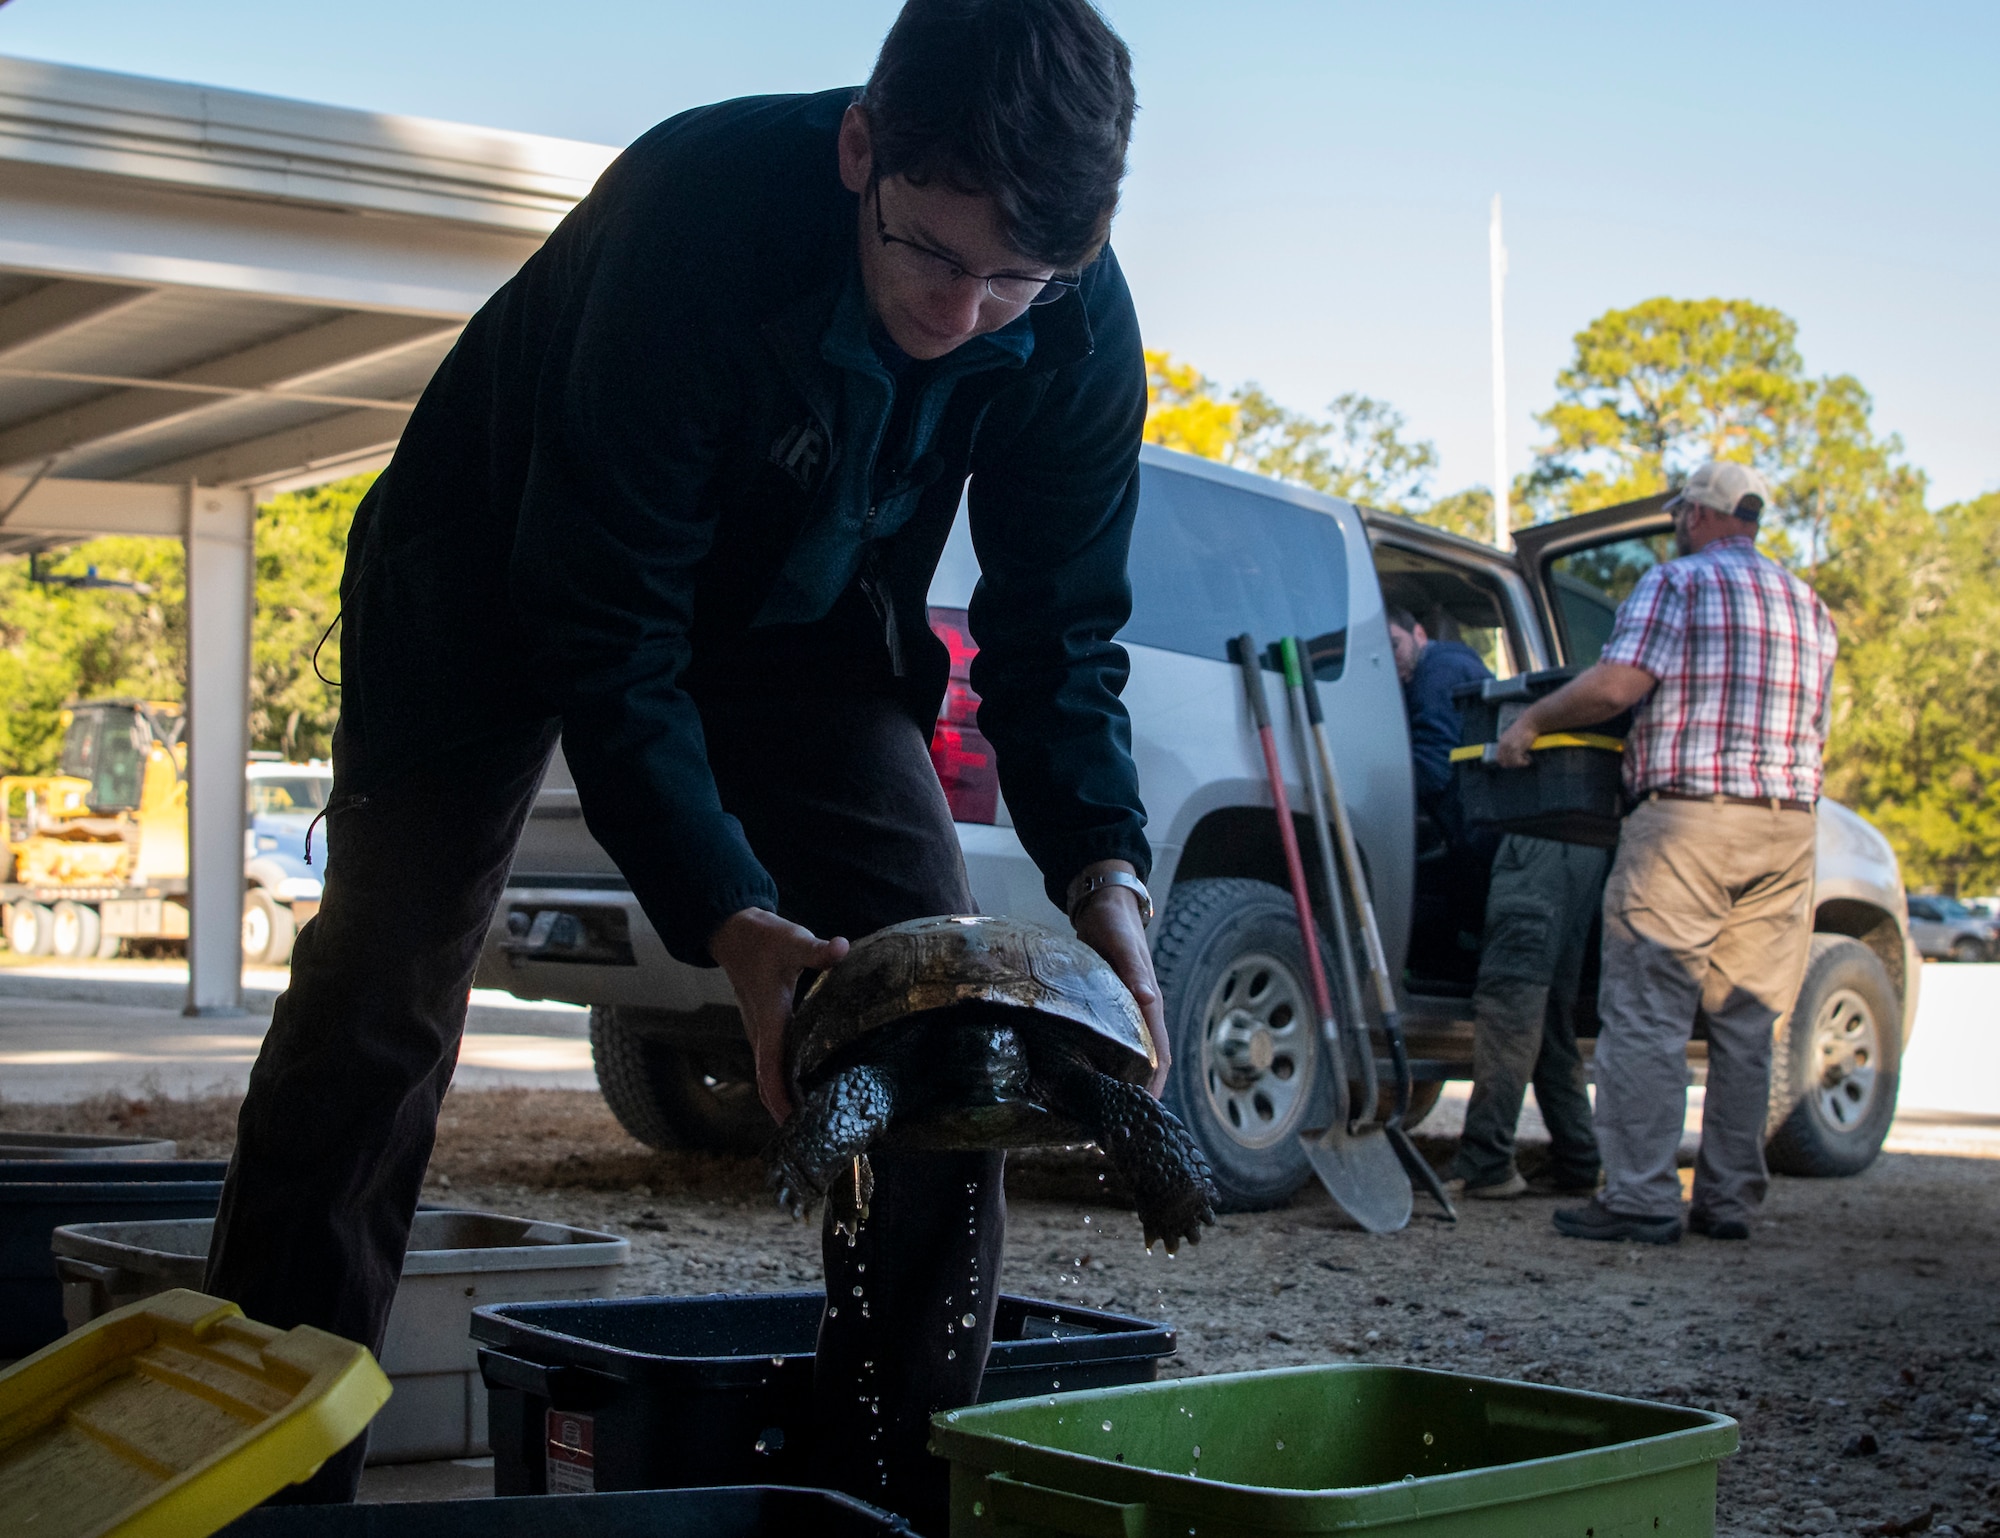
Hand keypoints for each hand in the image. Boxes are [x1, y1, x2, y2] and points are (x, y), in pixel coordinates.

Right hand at [709, 908, 848, 1121]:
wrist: (734, 933)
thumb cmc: (763, 939)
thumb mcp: (792, 940)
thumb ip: (816, 949)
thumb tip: (840, 948)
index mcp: (769, 1021)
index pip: (770, 1070)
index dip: (781, 1099)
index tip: (796, 1124)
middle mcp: (762, 1034)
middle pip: (769, 1085)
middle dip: (787, 1113)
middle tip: (818, 1139)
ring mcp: (762, 1035)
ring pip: (770, 1079)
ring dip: (786, 1103)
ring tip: (819, 1126)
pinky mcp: (767, 1031)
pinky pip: (774, 1068)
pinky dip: (786, 1086)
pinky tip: (811, 1093)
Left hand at [1070, 873, 1170, 1097]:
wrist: (1103, 903)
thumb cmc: (1114, 924)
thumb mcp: (1122, 946)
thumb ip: (1134, 971)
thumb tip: (1147, 998)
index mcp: (1149, 1005)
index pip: (1159, 1055)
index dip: (1154, 1086)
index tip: (1142, 1115)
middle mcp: (1141, 1013)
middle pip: (1146, 1062)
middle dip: (1137, 1093)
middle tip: (1115, 1125)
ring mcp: (1126, 1011)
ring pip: (1129, 1054)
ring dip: (1120, 1080)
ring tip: (1097, 1110)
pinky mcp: (1109, 1007)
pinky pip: (1111, 1041)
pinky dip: (1104, 1061)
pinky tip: (1083, 1075)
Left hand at [1495, 711, 1540, 768]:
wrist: (1530, 722)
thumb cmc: (1525, 729)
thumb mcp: (1513, 736)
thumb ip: (1509, 744)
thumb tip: (1511, 756)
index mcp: (1501, 742)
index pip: (1498, 758)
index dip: (1506, 762)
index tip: (1515, 762)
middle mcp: (1503, 745)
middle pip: (1503, 762)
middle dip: (1513, 765)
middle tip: (1521, 761)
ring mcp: (1509, 746)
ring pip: (1510, 763)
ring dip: (1519, 764)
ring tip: (1526, 760)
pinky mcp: (1516, 748)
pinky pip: (1517, 761)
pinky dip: (1523, 763)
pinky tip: (1528, 760)